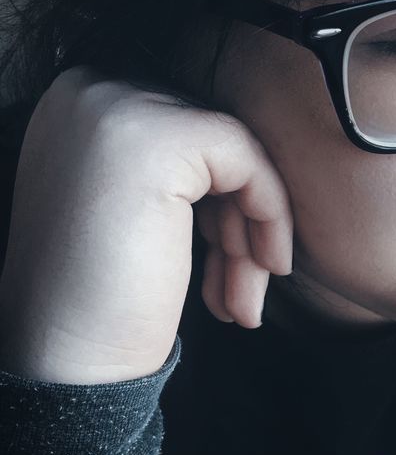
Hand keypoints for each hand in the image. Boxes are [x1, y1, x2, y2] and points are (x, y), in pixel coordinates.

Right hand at [0, 66, 293, 384]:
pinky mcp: (157, 140)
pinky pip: (248, 159)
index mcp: (77, 104)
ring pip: (235, 151)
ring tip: (243, 300)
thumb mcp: (134, 204)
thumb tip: (254, 148)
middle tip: (241, 291)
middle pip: (211, 140)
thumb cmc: (102, 299)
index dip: (217, 199)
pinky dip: (268, 213)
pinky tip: (260, 271)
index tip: (225, 261)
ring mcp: (118, 109)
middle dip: (237, 219)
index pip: (184, 129)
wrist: (68, 363)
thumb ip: (177, 163)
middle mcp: (88, 91)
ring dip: (252, 232)